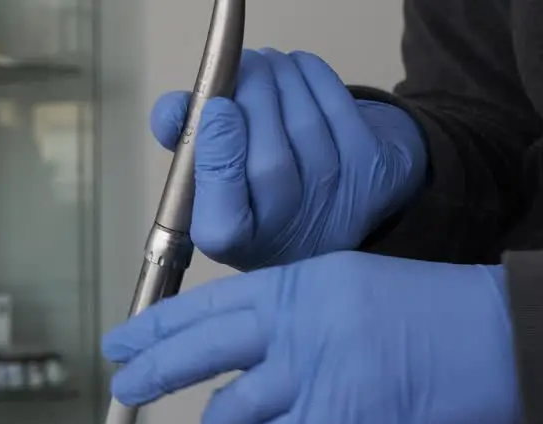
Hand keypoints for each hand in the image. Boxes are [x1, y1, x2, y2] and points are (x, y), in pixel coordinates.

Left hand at [102, 251, 520, 423]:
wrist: (509, 343)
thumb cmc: (438, 317)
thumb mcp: (352, 288)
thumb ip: (293, 314)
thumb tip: (242, 354)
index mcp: (301, 281)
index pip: (208, 304)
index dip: (157, 326)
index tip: (123, 340)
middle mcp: (297, 322)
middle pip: (198, 349)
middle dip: (151, 371)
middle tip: (123, 387)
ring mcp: (313, 373)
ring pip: (229, 407)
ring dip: (222, 418)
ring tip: (227, 420)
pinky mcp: (334, 422)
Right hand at [151, 49, 427, 269]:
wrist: (323, 211)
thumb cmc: (249, 191)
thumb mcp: (204, 180)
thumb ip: (182, 142)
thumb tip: (172, 109)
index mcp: (233, 240)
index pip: (223, 216)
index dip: (220, 156)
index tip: (217, 107)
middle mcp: (287, 229)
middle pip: (270, 160)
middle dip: (253, 96)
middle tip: (241, 65)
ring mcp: (335, 200)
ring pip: (304, 124)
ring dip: (280, 77)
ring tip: (262, 64)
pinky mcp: (370, 167)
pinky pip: (336, 107)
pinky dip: (311, 75)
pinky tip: (294, 69)